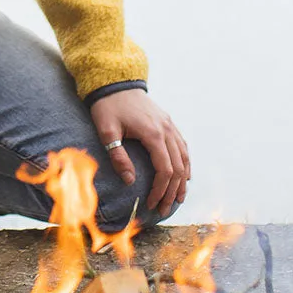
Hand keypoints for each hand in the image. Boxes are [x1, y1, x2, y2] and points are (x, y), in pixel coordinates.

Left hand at [90, 90, 189, 215]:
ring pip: (184, 158)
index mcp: (153, 134)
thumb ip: (118, 156)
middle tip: (164, 209)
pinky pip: (182, 146)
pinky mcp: (168, 122)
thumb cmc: (108, 107)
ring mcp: (169, 125)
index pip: (164, 170)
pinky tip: (184, 175)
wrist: (115, 82)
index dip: (160, 190)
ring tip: (178, 199)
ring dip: (183, 180)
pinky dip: (185, 163)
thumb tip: (130, 181)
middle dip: (172, 191)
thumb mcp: (107, 131)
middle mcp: (166, 130)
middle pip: (178, 168)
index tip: (150, 204)